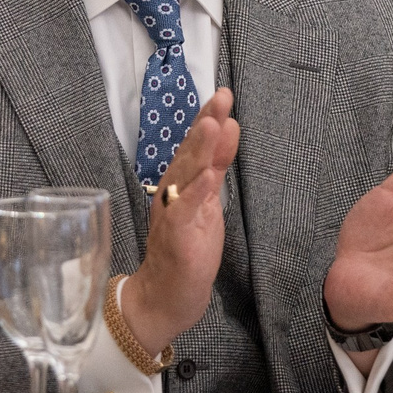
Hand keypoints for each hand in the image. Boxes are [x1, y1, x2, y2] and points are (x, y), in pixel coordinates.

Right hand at [118, 88, 239, 353]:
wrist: (164, 298)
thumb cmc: (187, 251)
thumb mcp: (208, 203)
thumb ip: (215, 168)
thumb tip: (227, 129)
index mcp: (181, 184)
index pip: (195, 146)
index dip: (207, 118)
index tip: (222, 94)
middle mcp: (172, 193)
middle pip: (189, 153)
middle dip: (205, 123)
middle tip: (221, 96)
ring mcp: (172, 214)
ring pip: (185, 176)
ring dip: (199, 150)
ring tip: (213, 124)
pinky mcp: (177, 238)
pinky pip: (185, 212)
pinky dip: (195, 192)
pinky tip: (207, 176)